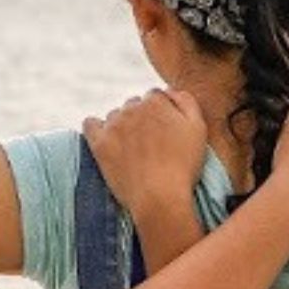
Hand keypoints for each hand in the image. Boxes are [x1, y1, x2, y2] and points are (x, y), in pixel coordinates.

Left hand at [83, 89, 209, 230]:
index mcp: (156, 101)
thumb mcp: (198, 128)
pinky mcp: (99, 143)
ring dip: (122, 125)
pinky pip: (90, 124)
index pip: (155, 97)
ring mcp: (113, 125)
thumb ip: (186, 101)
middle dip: (141, 118)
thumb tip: (170, 90)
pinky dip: (96, 128)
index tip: (165, 132)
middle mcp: (132, 108)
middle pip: (134, 105)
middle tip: (150, 143)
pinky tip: (105, 139)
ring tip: (132, 149)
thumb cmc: (183, 165)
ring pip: (115, 116)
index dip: (162, 114)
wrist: (160, 197)